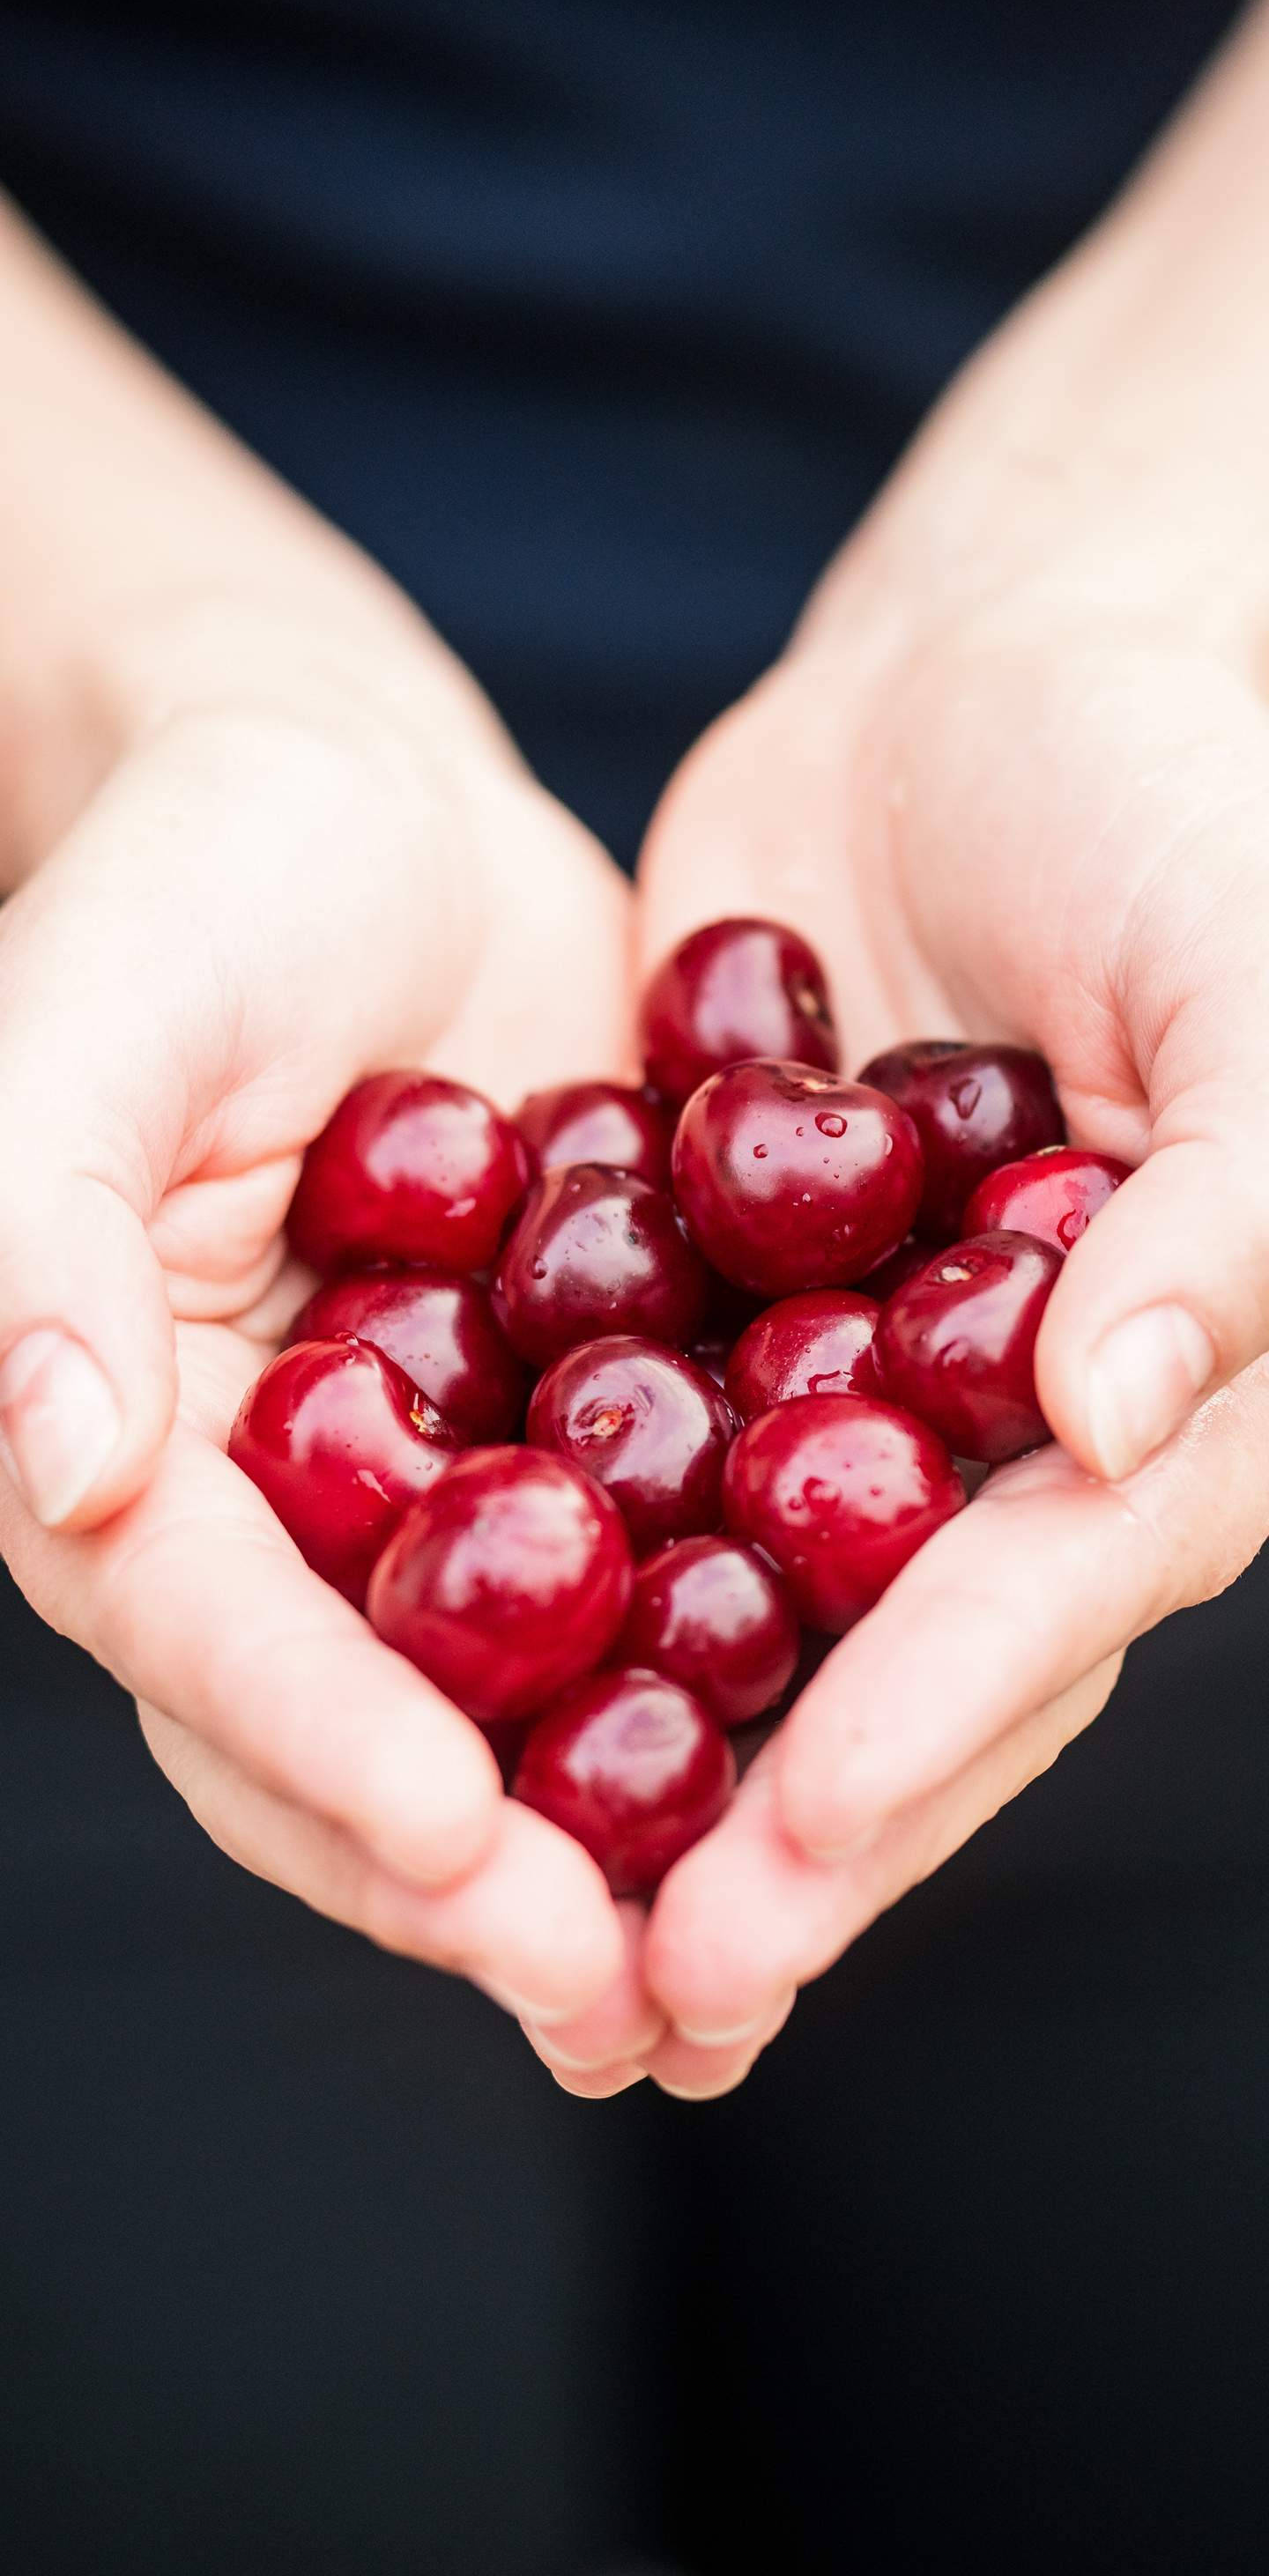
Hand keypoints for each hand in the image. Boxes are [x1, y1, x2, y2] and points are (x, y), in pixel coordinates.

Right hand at [0, 588, 632, 2029]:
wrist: (373, 803)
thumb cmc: (197, 873)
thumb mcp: (88, 1016)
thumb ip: (40, 1229)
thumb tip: (53, 1461)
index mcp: (117, 1435)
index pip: (196, 1623)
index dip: (314, 1737)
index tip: (454, 1839)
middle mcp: (264, 1504)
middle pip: (344, 1728)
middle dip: (469, 1875)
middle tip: (615, 1994)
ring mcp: (421, 1485)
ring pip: (499, 1704)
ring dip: (602, 1844)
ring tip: (728, 1971)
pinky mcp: (566, 1436)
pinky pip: (638, 1581)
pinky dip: (715, 1681)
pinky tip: (829, 1764)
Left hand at [525, 67, 1268, 2089]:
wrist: (996, 661)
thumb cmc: (1181, 790)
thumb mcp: (1255, 977)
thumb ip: (1235, 1210)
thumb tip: (1111, 1427)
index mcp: (1171, 1383)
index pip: (1048, 1591)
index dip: (930, 1727)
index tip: (793, 1848)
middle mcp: (1016, 1421)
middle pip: (895, 1658)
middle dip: (777, 1824)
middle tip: (640, 1986)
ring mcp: (860, 1373)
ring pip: (752, 1602)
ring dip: (653, 1761)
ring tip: (533, 1919)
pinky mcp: (719, 1301)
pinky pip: (633, 1448)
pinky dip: (550, 1559)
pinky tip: (432, 1672)